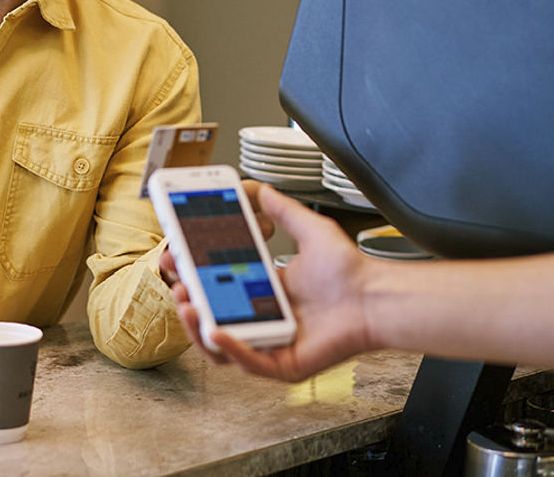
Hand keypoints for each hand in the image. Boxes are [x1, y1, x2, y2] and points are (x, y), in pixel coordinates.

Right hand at [165, 184, 374, 381]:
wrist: (378, 297)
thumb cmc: (352, 272)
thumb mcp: (309, 230)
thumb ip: (283, 209)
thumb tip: (260, 188)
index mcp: (266, 292)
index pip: (219, 286)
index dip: (195, 274)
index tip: (177, 256)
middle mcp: (265, 319)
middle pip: (213, 315)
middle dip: (187, 299)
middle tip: (175, 280)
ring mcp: (272, 344)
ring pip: (222, 345)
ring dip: (197, 327)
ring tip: (187, 305)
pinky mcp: (283, 365)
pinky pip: (248, 362)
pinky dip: (229, 348)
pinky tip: (216, 330)